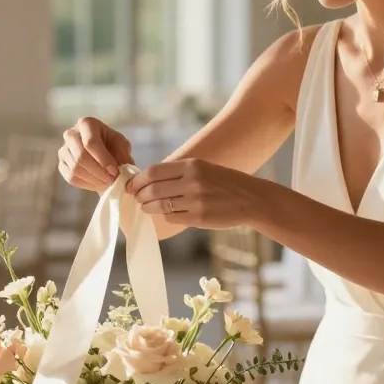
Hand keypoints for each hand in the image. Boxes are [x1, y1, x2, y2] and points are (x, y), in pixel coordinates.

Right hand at [57, 117, 134, 192]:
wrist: (102, 154)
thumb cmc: (112, 145)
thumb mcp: (122, 146)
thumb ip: (122, 156)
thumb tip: (120, 171)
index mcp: (87, 123)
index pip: (90, 142)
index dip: (103, 159)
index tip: (115, 171)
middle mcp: (71, 134)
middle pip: (81, 156)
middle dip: (98, 172)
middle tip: (112, 180)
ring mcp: (64, 149)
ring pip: (75, 169)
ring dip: (94, 179)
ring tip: (107, 182)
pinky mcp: (61, 164)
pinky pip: (71, 177)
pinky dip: (86, 184)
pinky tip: (98, 184)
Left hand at [125, 158, 262, 228]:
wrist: (251, 199)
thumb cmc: (225, 183)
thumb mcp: (203, 168)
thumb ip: (179, 172)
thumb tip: (149, 179)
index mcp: (192, 165)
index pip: (154, 171)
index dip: (139, 179)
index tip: (132, 184)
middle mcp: (192, 181)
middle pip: (153, 189)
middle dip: (140, 194)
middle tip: (137, 197)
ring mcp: (195, 201)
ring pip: (160, 205)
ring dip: (148, 207)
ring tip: (146, 207)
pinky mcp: (199, 218)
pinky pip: (172, 218)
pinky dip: (164, 216)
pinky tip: (165, 214)